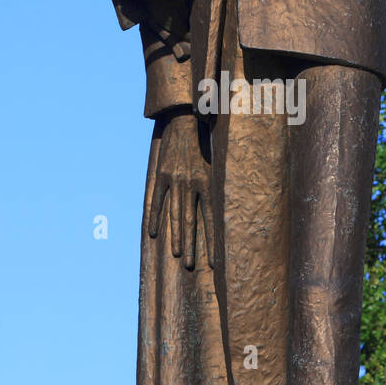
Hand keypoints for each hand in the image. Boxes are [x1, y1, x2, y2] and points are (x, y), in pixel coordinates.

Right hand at [149, 110, 213, 269]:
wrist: (186, 118)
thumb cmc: (206, 139)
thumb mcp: (218, 159)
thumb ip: (220, 180)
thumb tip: (231, 202)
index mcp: (208, 181)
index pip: (212, 218)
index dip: (213, 240)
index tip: (216, 261)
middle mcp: (192, 183)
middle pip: (190, 221)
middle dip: (191, 245)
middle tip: (191, 266)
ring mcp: (175, 179)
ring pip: (174, 213)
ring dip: (176, 236)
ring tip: (177, 254)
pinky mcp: (161, 174)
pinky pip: (156, 200)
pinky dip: (154, 216)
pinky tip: (153, 233)